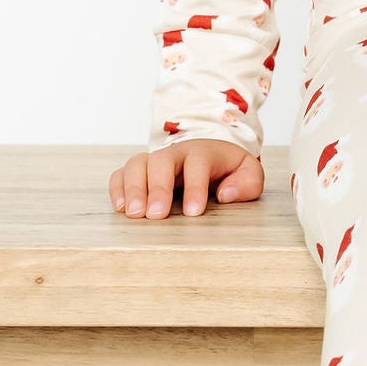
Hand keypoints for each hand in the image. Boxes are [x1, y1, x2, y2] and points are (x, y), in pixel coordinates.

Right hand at [109, 141, 264, 218]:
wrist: (210, 150)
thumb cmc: (228, 168)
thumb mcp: (248, 172)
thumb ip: (247, 183)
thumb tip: (226, 195)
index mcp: (203, 153)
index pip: (197, 165)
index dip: (195, 188)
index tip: (193, 212)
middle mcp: (175, 153)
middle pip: (161, 162)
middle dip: (158, 188)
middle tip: (155, 215)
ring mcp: (154, 161)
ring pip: (137, 164)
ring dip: (134, 189)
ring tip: (135, 214)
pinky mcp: (139, 171)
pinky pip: (121, 174)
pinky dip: (118, 188)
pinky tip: (121, 208)